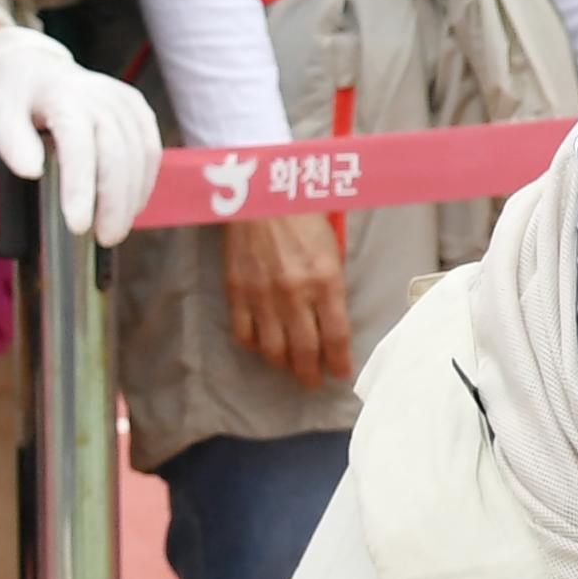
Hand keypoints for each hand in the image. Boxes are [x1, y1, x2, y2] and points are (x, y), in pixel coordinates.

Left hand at [0, 22, 162, 243]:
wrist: (34, 69)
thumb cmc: (14, 100)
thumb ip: (12, 143)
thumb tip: (31, 171)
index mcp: (63, 96)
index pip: (79, 146)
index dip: (81, 188)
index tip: (78, 226)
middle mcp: (101, 96)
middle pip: (118, 155)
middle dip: (114, 203)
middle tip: (105, 238)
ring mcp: (125, 100)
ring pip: (141, 155)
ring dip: (132, 197)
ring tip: (116, 229)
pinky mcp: (138, 108)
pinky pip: (150, 149)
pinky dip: (144, 181)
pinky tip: (131, 204)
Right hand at [224, 211, 355, 385]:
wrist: (262, 197)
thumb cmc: (305, 220)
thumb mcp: (332, 253)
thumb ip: (332, 290)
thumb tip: (332, 327)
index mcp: (325, 282)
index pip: (336, 336)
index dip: (339, 362)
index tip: (341, 374)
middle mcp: (294, 294)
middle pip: (304, 350)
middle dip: (311, 373)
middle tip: (313, 381)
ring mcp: (262, 295)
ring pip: (272, 349)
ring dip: (283, 365)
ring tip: (290, 367)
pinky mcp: (236, 291)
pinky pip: (243, 333)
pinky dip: (254, 346)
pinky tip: (262, 346)